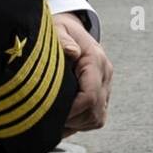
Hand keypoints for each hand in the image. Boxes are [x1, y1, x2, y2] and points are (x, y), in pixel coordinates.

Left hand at [52, 12, 112, 135]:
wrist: (71, 29)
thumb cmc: (60, 30)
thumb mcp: (58, 30)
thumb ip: (64, 40)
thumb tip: (72, 52)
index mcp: (95, 60)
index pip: (90, 96)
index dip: (71, 110)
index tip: (49, 112)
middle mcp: (105, 74)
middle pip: (94, 112)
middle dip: (71, 120)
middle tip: (47, 117)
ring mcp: (106, 85)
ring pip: (97, 118)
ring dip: (75, 123)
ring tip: (54, 118)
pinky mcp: (102, 94)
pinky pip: (95, 117)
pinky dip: (79, 122)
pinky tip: (62, 118)